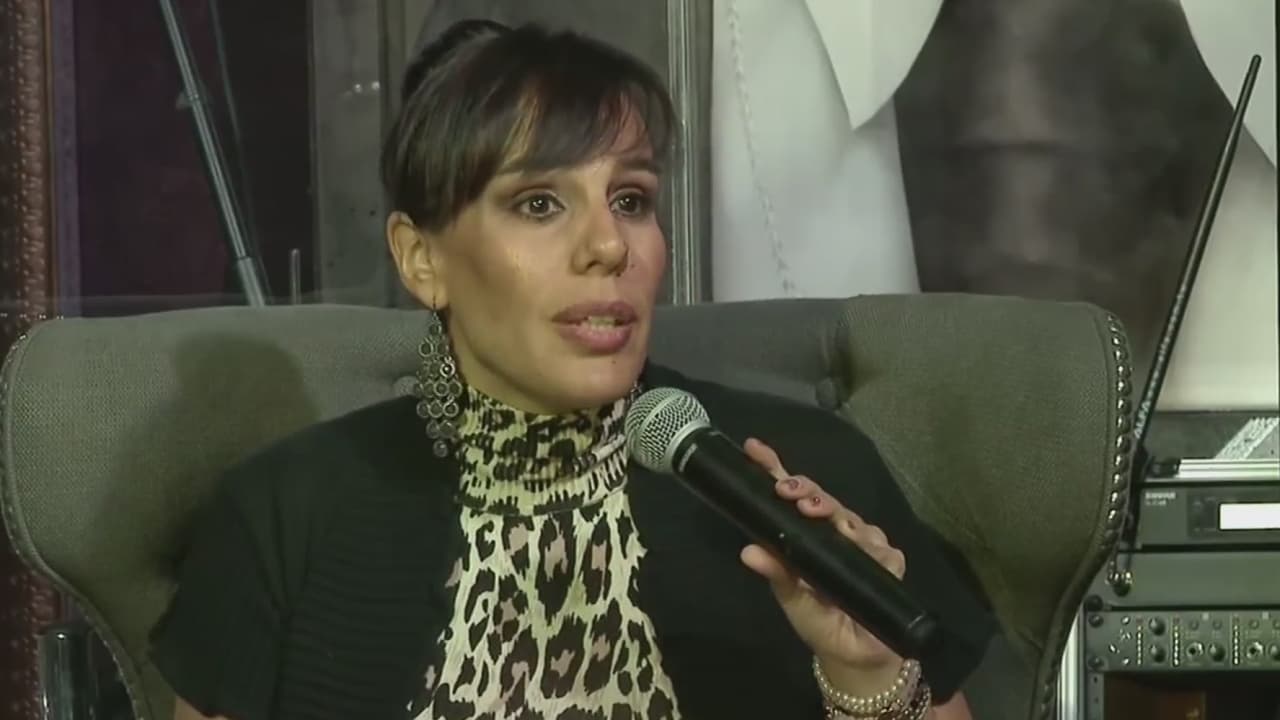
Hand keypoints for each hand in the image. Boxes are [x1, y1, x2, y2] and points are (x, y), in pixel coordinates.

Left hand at [738, 438, 907, 695]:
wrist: (854, 656)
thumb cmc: (819, 621)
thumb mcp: (791, 598)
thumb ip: (775, 573)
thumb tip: (748, 551)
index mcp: (807, 534)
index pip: (792, 496)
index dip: (775, 469)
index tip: (755, 449)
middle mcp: (836, 532)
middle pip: (824, 501)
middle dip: (807, 491)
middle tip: (788, 491)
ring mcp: (864, 545)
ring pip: (852, 520)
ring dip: (836, 515)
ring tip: (816, 514)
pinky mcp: (889, 562)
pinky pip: (881, 549)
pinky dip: (870, 548)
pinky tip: (863, 549)